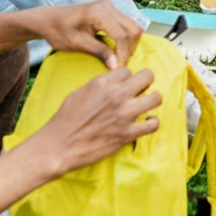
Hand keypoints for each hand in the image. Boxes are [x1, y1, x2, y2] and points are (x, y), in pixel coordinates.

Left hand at [23, 0, 142, 70]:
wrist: (47, 20)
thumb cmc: (58, 31)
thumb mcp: (77, 44)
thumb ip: (99, 52)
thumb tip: (117, 67)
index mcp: (99, 12)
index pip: (122, 35)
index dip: (123, 54)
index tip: (118, 69)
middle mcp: (108, 5)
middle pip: (133, 29)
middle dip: (130, 49)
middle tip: (120, 64)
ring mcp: (109, 6)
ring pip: (132, 27)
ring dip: (129, 44)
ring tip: (118, 59)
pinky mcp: (109, 11)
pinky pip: (126, 25)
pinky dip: (125, 39)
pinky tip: (115, 50)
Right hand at [33, 63, 161, 176]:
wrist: (59, 145)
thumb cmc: (65, 119)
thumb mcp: (80, 92)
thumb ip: (100, 85)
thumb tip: (114, 83)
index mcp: (102, 83)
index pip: (128, 70)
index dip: (127, 78)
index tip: (124, 86)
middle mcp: (117, 95)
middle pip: (147, 77)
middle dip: (145, 83)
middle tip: (140, 92)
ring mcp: (124, 114)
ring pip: (156, 98)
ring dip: (152, 101)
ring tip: (146, 105)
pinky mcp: (128, 133)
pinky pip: (154, 124)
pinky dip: (152, 122)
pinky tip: (146, 122)